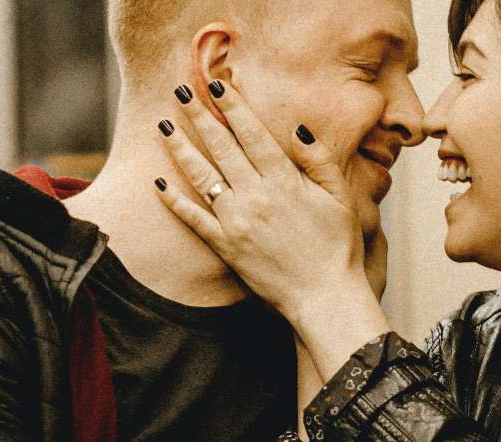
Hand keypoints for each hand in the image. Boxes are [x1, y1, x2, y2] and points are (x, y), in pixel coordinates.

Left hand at [152, 80, 390, 379]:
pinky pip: (193, 219)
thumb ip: (318, 160)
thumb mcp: (341, 197)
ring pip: (201, 176)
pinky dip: (174, 200)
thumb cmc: (339, 247)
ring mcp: (237, 222)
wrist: (325, 298)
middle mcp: (256, 196)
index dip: (233, 106)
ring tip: (162, 126)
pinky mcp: (225, 247)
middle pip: (221, 146)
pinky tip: (159, 182)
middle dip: (199, 115)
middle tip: (180, 91)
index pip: (252, 133)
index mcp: (284, 180)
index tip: (217, 84)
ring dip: (179, 148)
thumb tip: (296, 128)